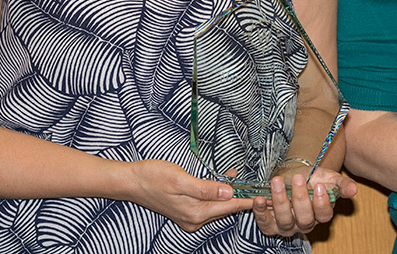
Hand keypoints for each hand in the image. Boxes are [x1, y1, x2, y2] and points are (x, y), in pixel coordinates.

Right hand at [124, 159, 253, 232]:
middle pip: (225, 208)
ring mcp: (189, 217)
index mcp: (195, 212)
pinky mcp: (186, 211)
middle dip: (241, 196)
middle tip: (260, 186)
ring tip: (244, 180)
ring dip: (229, 193)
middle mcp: (194, 219)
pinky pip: (208, 204)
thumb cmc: (153, 176)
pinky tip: (223, 182)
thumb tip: (228, 192)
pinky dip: (217, 194)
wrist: (131, 181)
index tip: (265, 197)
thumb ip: (206, 188)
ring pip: (217, 205)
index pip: (229, 206)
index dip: (248, 200)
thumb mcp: (180, 179)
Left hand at [252, 166, 357, 236]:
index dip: (321, 203)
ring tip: (277, 182)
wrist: (293, 176)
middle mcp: (305, 223)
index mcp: (321, 214)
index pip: (324, 215)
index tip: (319, 186)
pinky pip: (265, 224)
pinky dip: (260, 213)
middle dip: (300, 198)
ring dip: (280, 201)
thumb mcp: (328, 178)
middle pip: (304, 219)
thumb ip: (342, 184)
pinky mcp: (270, 225)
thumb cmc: (312, 178)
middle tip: (297, 178)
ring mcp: (287, 226)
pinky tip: (259, 200)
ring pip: (285, 221)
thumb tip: (354, 190)